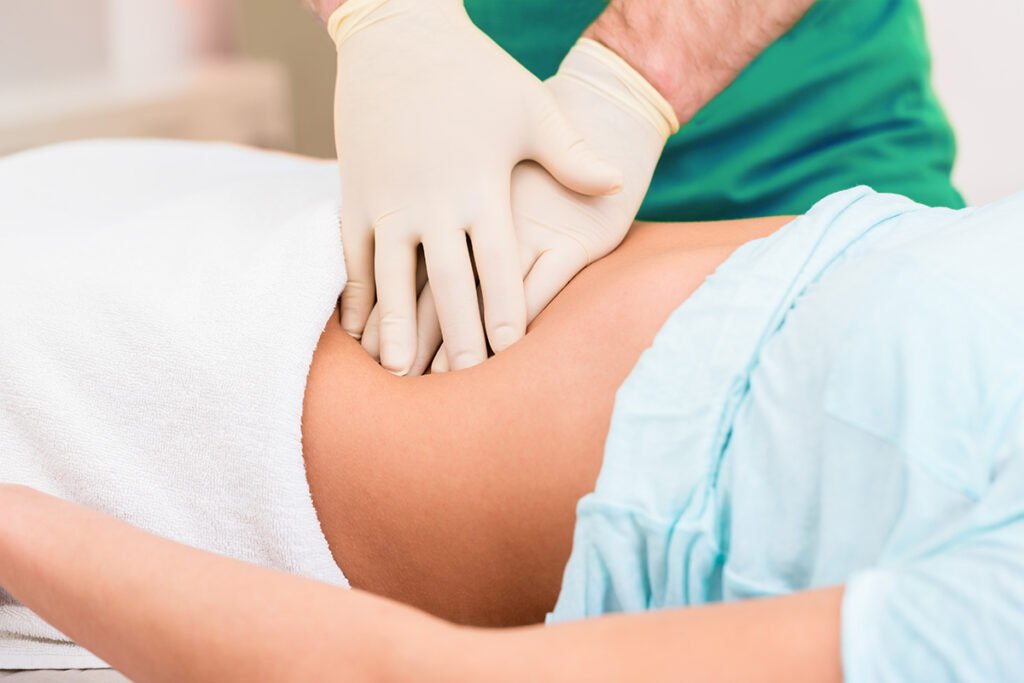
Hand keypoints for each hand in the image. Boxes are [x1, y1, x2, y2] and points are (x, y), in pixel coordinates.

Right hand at [330, 0, 622, 374]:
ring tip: (400, 373)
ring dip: (395, 330)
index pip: (496, 268)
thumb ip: (570, 155)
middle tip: (462, 386)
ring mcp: (387, 200)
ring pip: (392, 280)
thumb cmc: (475, 73)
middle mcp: (430, 202)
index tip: (510, 358)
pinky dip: (355, 295)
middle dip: (455, 339)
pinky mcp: (355, 194)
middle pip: (446, 286)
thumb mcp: (531, 109)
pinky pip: (353, 256)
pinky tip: (357, 330)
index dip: (504, 316)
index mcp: (479, 188)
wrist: (398, 35)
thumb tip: (615, 184)